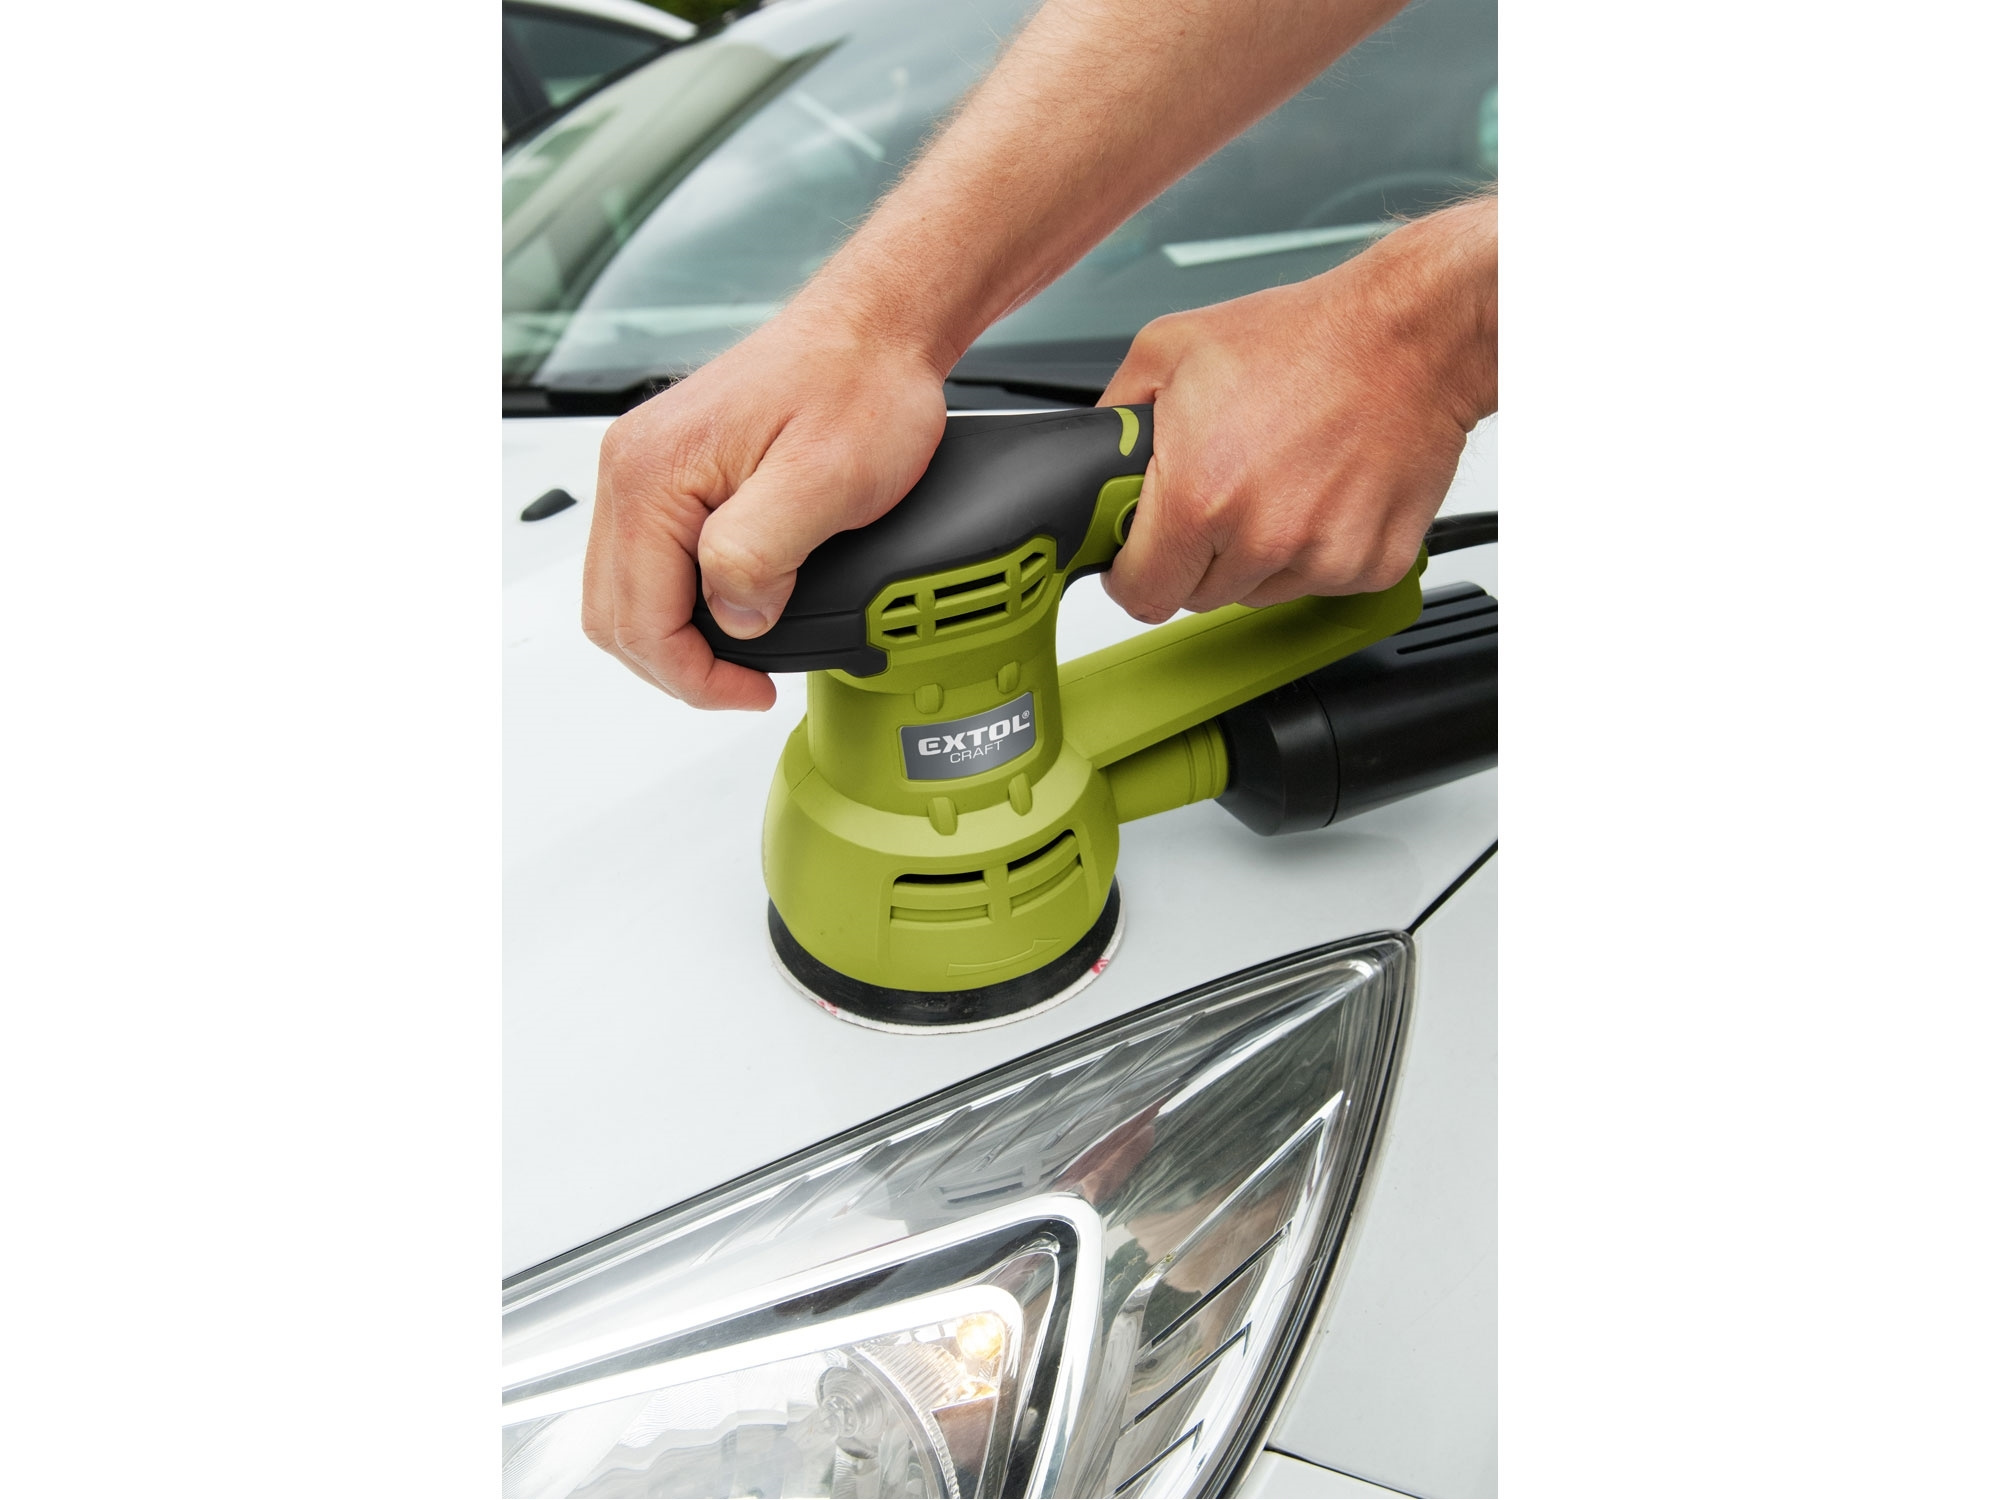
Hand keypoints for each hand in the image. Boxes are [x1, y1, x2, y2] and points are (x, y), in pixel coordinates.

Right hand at [584, 302, 947, 709]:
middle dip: (678, 666)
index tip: (752, 691)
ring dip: (677, 638)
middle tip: (745, 685)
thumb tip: (733, 616)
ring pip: (625, 594)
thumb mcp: (823, 480)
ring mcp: (645, 470)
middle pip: (614, 615)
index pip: (637, 618)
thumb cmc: (857, 386)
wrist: (873, 332)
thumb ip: (760, 554)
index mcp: (651, 473)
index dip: (694, 676)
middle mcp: (631, 469)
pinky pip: (650, 563)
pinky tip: (734, 610)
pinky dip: (683, 603)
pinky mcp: (670, 474)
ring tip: (741, 655)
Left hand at [1098, 195, 1496, 622]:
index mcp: (1199, 495)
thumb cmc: (1305, 337)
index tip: (1139, 557)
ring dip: (1254, 554)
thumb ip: (1115, 416)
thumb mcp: (1170, 348)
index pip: (1140, 593)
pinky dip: (1312, 551)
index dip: (1131, 573)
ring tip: (1276, 481)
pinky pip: (1316, 584)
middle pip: (1196, 595)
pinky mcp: (1368, 566)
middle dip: (1194, 554)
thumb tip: (1095, 461)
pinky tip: (1320, 492)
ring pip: (1255, 592)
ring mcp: (1320, 559)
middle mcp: (1261, 537)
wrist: (1412, 335)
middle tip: (1218, 493)